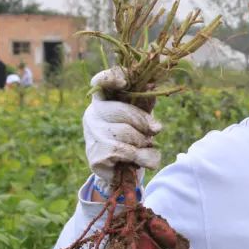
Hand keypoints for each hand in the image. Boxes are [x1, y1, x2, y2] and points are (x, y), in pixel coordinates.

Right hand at [82, 67, 162, 181]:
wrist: (122, 169)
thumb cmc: (132, 135)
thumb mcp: (140, 115)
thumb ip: (146, 101)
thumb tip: (153, 86)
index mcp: (103, 99)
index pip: (100, 81)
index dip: (110, 78)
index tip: (124, 83)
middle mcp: (92, 114)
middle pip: (122, 111)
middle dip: (144, 122)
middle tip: (156, 129)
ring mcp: (91, 136)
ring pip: (126, 134)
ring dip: (145, 143)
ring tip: (147, 148)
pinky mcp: (95, 156)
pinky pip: (126, 153)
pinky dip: (143, 157)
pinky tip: (143, 160)